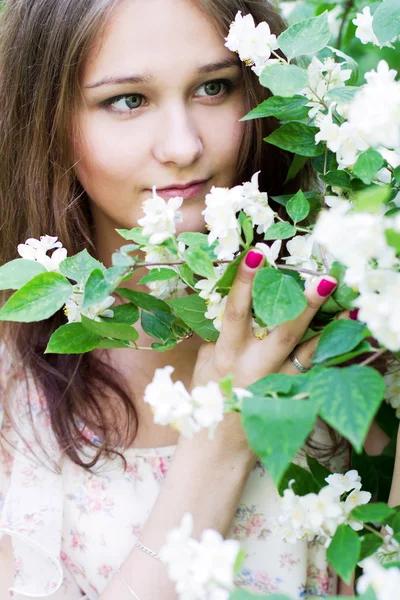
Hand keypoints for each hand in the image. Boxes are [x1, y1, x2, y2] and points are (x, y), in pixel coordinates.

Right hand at [188, 249, 338, 456]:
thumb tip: (231, 310)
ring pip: (307, 353)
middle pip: (282, 331)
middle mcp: (255, 368)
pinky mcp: (292, 398)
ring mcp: (277, 384)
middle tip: (324, 279)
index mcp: (227, 355)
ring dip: (329, 329)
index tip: (257, 255)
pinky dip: (332, 354)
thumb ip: (218, 337)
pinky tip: (351, 338)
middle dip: (302, 304)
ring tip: (350, 306)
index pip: (236, 312)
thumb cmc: (208, 399)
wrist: (218, 446)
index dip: (245, 283)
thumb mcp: (205, 364)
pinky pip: (315, 373)